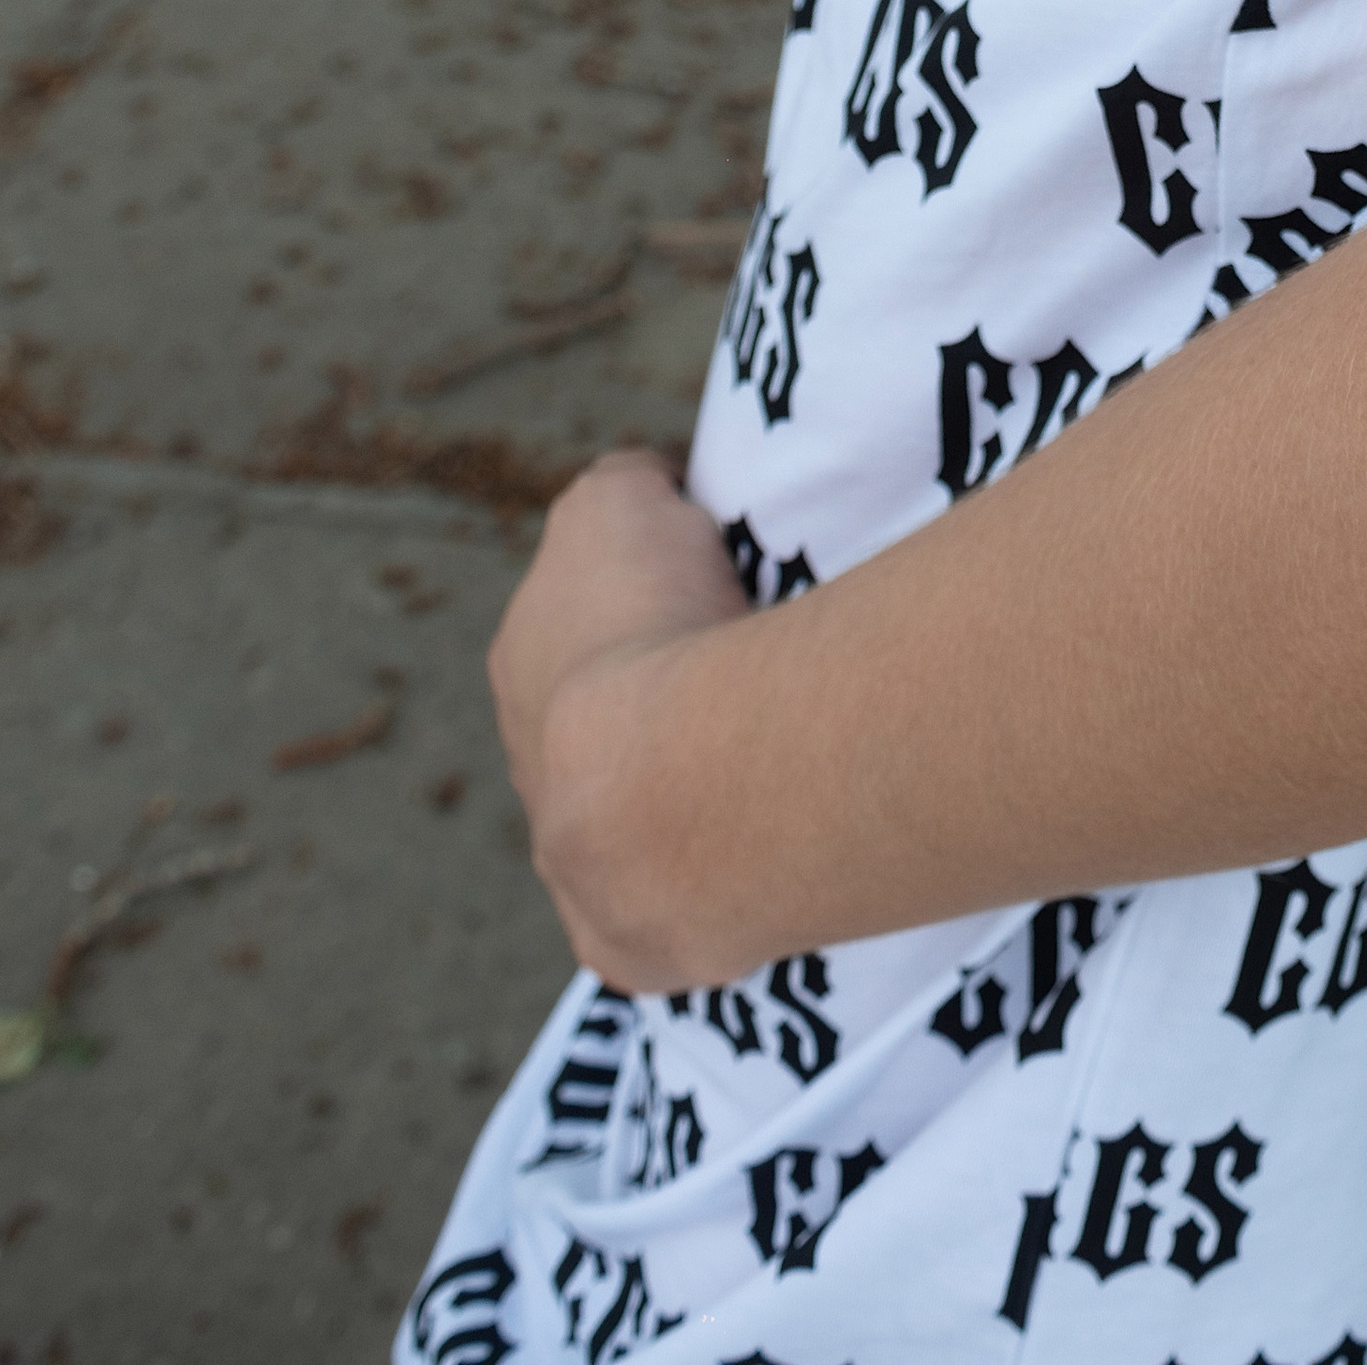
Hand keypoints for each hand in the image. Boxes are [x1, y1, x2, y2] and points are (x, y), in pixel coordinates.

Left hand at [489, 449, 752, 979]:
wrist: (675, 782)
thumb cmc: (653, 624)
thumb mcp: (626, 496)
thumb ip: (626, 487)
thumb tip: (652, 498)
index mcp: (522, 659)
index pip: (591, 617)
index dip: (657, 597)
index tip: (724, 591)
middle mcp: (529, 769)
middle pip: (612, 724)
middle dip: (671, 703)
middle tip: (759, 681)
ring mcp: (571, 868)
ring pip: (643, 818)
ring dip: (697, 792)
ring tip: (778, 761)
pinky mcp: (626, 946)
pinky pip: (676, 903)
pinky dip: (719, 874)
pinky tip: (766, 843)